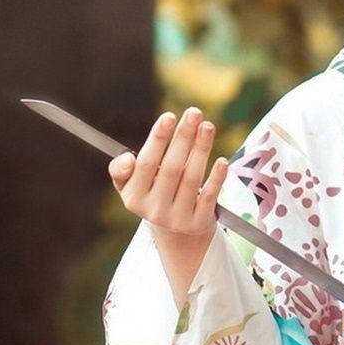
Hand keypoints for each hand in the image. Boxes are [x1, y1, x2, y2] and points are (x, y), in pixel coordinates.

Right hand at [108, 107, 226, 242]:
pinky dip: (216, 179)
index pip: (146, 163)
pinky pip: (209, 198)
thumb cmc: (152, 193)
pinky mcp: (198, 223)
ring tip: (207, 126)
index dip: (157, 139)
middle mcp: (154, 210)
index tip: (169, 116)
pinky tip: (222, 160)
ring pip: (191, 179)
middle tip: (194, 112)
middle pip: (171, 168)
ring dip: (201, 150)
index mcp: (134, 197)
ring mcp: (177, 219)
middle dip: (184, 137)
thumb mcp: (130, 185)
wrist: (175, 232)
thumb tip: (128, 159)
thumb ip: (120, 170)